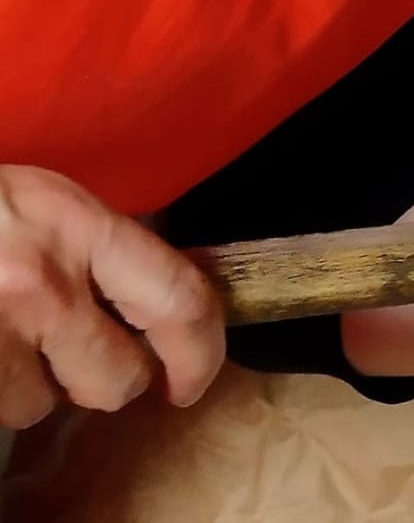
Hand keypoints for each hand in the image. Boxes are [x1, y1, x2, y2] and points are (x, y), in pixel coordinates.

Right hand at [0, 166, 222, 425]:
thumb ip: (108, 248)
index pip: (176, 299)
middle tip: (93, 359)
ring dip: (36, 387)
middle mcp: (42, 285)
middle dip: (112, 381)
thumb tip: (166, 303)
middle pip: (116, 379)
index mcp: (81, 228)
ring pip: (41, 405)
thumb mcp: (53, 203)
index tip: (194, 378)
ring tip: (10, 338)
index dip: (200, 351)